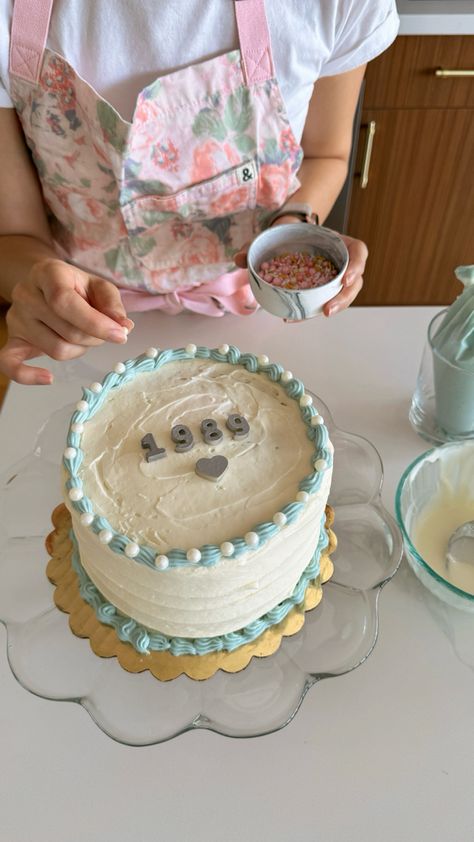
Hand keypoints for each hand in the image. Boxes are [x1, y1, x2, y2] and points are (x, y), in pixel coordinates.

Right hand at [0, 258, 133, 384]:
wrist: (46, 286)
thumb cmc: (77, 287)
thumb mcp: (99, 287)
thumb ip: (112, 305)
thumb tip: (124, 327)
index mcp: (48, 273)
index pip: (64, 302)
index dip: (95, 323)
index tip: (120, 335)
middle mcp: (26, 294)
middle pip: (66, 331)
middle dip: (94, 339)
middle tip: (101, 334)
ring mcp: (16, 318)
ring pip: (55, 350)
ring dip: (79, 351)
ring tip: (83, 339)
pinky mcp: (12, 339)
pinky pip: (10, 364)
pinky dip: (29, 376)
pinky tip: (48, 378)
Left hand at [234, 221, 366, 316]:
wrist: (287, 237)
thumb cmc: (287, 234)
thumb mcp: (274, 234)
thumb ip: (256, 244)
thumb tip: (238, 258)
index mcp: (338, 242)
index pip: (358, 251)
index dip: (357, 265)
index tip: (346, 278)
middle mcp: (341, 260)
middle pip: (354, 281)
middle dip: (344, 298)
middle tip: (328, 310)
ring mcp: (335, 276)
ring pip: (344, 295)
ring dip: (333, 308)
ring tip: (316, 316)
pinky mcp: (325, 289)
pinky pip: (325, 301)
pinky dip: (313, 311)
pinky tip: (294, 318)